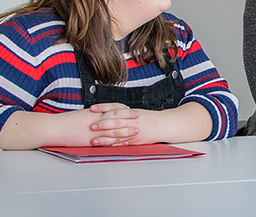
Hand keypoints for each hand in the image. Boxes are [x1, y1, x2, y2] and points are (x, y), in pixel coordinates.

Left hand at [94, 102, 213, 145]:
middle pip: (115, 121)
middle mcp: (132, 120)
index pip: (114, 108)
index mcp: (131, 112)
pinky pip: (124, 144)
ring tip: (94, 140)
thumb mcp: (136, 112)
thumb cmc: (150, 119)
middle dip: (102, 124)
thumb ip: (123, 113)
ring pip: (118, 134)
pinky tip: (106, 148)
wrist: (164, 125)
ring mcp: (135, 131)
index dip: (102, 107)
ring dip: (105, 138)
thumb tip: (108, 112)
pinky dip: (115, 146)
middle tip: (91, 125)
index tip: (92, 108)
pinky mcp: (137, 140)